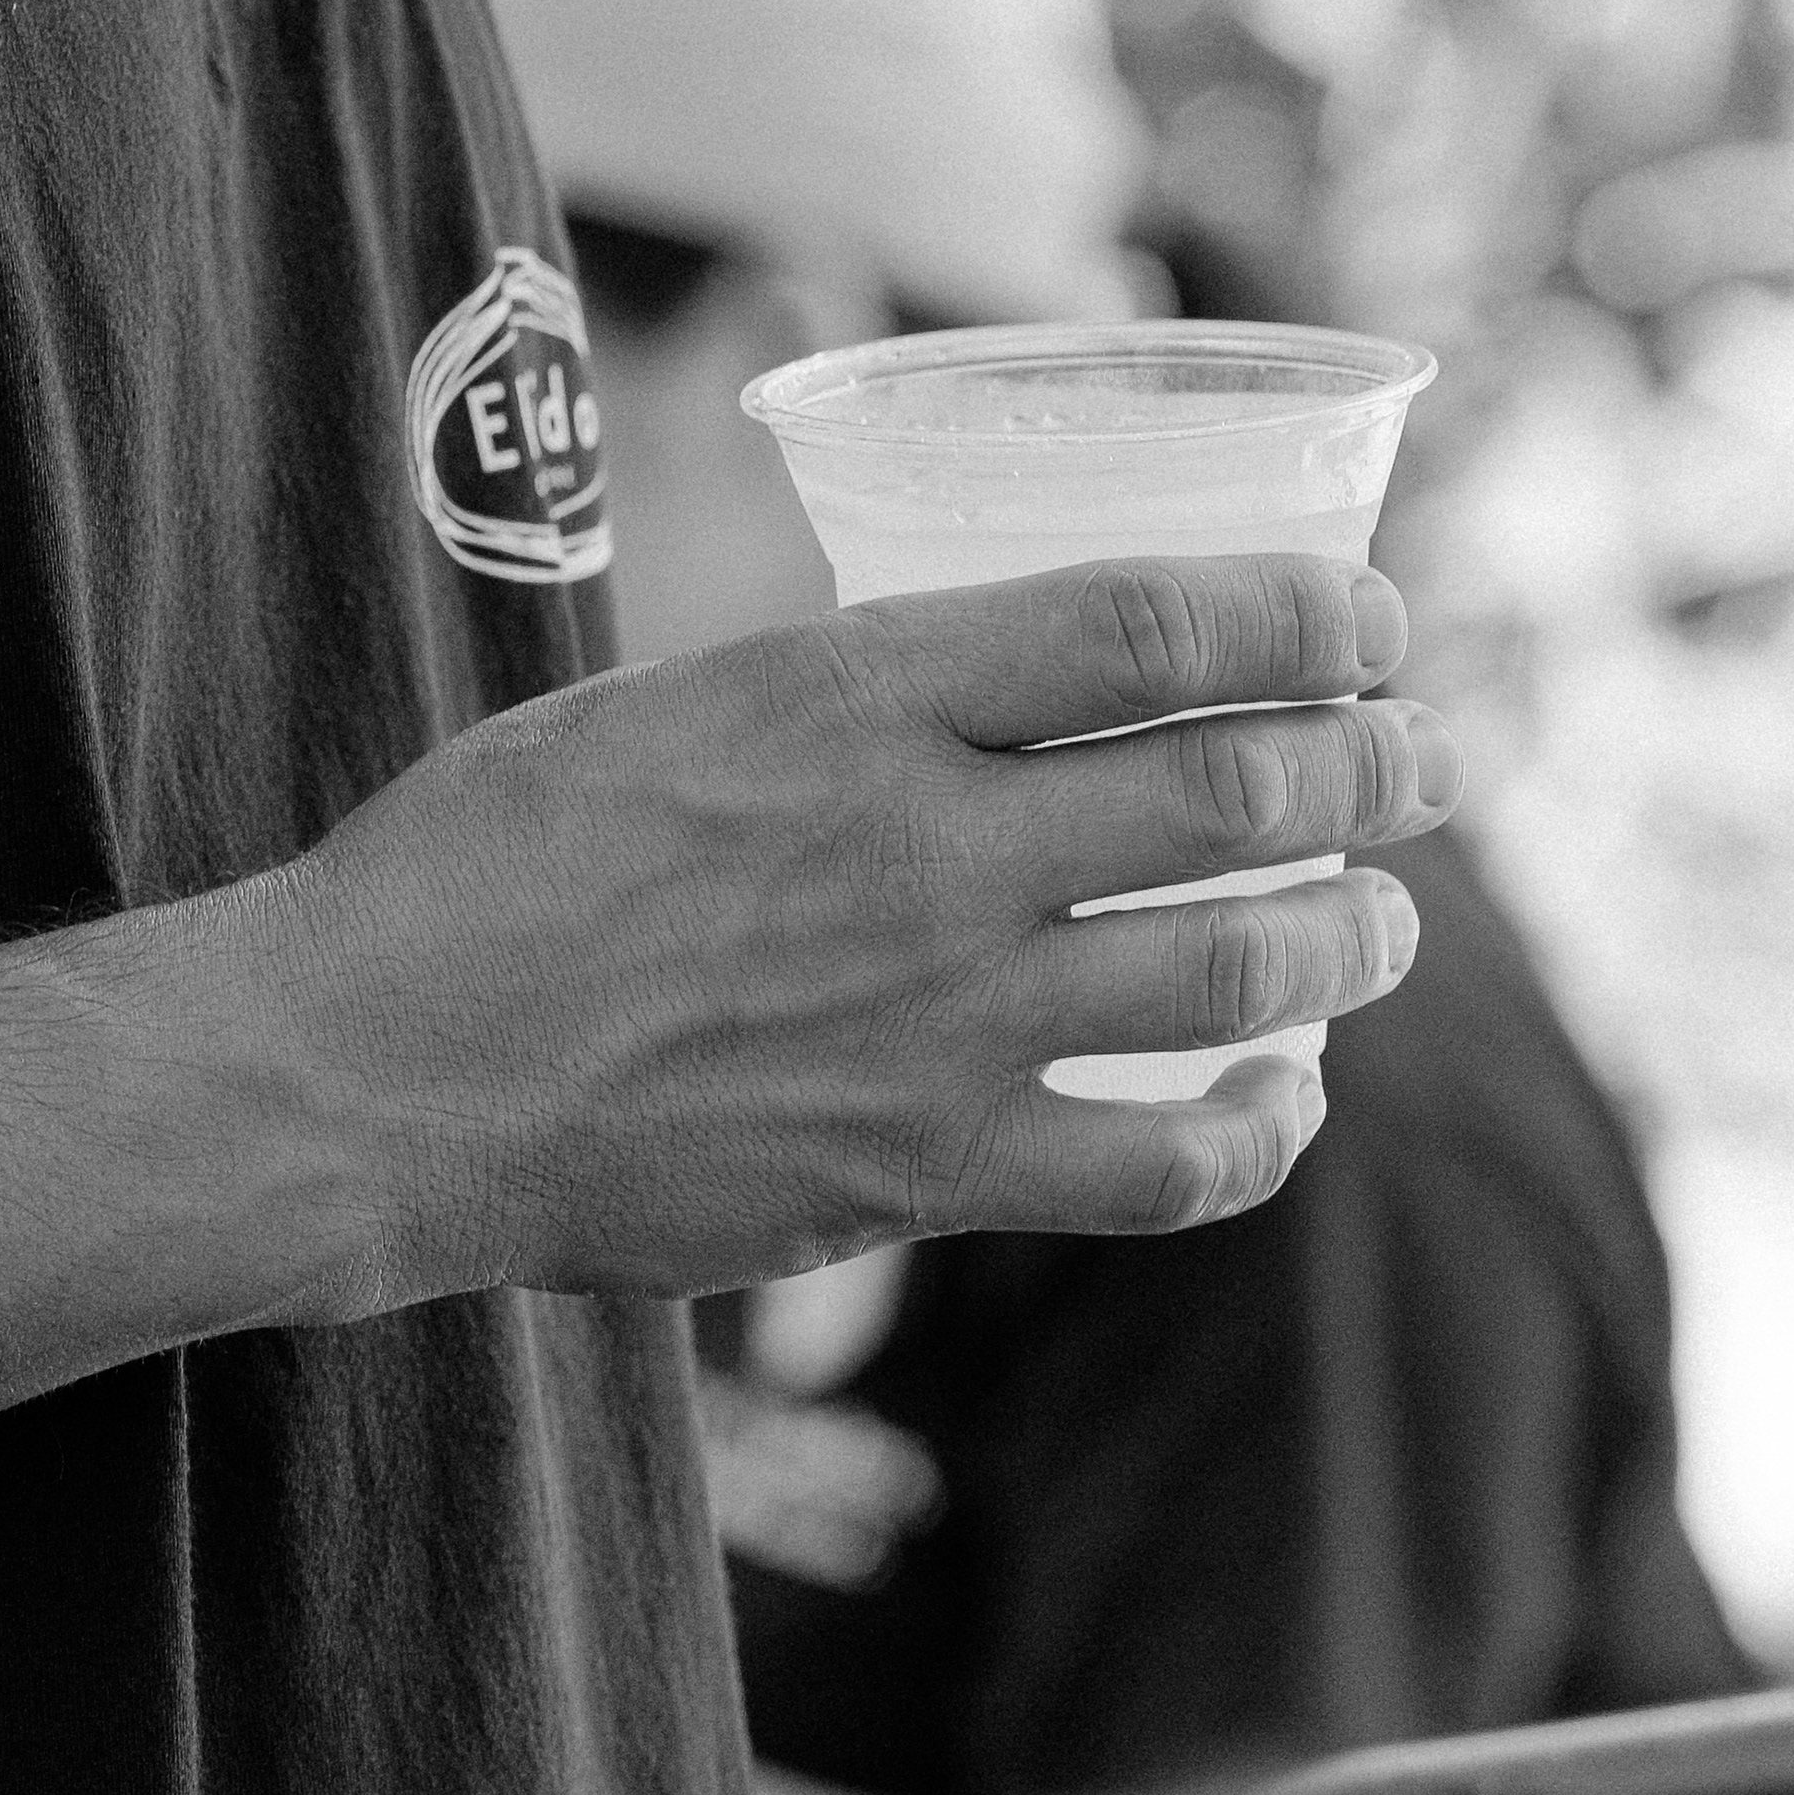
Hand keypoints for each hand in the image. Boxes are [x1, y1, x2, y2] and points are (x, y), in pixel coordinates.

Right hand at [270, 554, 1461, 1306]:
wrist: (369, 1070)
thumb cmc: (484, 861)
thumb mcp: (668, 694)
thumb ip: (845, 688)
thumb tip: (990, 672)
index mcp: (853, 695)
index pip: (1153, 624)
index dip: (1308, 617)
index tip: (1375, 621)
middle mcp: (924, 846)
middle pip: (1240, 789)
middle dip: (1379, 769)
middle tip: (1424, 765)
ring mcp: (935, 1021)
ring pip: (1238, 969)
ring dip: (1353, 938)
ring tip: (1383, 922)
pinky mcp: (919, 1177)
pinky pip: (1164, 1165)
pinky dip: (1260, 1129)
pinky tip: (1282, 1101)